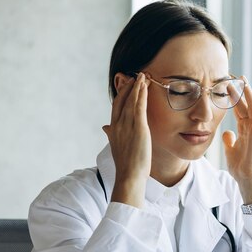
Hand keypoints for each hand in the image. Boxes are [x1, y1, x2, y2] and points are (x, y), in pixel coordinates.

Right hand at [102, 72, 150, 207]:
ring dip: (137, 87)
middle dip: (129, 87)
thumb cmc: (126, 164)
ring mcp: (127, 125)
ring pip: (131, 101)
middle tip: (136, 76)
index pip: (116, 106)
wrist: (129, 175)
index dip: (122, 94)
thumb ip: (111, 134)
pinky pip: (139, 106)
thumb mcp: (116, 146)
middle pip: (122, 100)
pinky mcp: (138, 128)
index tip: (127, 85)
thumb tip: (105, 127)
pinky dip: (142, 94)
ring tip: (143, 76)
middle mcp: (118, 125)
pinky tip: (145, 86)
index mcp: (113, 129)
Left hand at [222, 76, 251, 202]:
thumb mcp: (231, 151)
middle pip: (246, 106)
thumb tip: (226, 133)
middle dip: (241, 92)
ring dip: (248, 92)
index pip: (239, 111)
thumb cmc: (241, 167)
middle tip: (236, 77)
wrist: (247, 178)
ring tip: (243, 79)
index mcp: (244, 131)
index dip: (234, 99)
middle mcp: (251, 128)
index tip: (227, 87)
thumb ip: (229, 141)